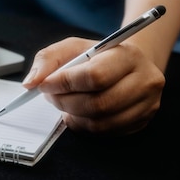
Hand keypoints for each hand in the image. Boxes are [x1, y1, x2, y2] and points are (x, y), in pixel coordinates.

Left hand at [22, 37, 165, 134]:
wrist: (128, 65)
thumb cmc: (98, 55)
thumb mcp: (72, 47)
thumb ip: (48, 59)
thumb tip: (31, 82)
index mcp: (128, 55)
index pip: (94, 76)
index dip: (64, 83)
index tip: (44, 84)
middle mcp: (145, 80)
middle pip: (98, 103)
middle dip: (65, 102)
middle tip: (50, 95)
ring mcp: (147, 105)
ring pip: (100, 122)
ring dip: (72, 115)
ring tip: (63, 102)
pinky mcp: (141, 122)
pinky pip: (105, 132)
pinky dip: (83, 125)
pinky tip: (77, 112)